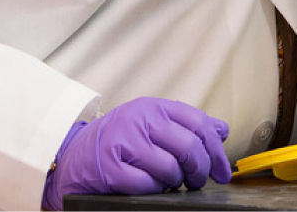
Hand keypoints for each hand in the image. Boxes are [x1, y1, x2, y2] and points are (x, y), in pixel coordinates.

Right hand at [41, 97, 232, 208]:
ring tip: (167, 182)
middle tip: (197, 181)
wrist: (74, 156)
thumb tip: (221, 130)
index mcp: (152, 107)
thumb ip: (186, 126)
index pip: (198, 122)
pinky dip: (153, 190)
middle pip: (189, 146)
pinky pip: (147, 185)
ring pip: (170, 168)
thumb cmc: (118, 141)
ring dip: (174, 182)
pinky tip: (148, 186)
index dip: (215, 149)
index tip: (222, 170)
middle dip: (199, 170)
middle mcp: (138, 119)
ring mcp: (123, 142)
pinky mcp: (110, 168)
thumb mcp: (151, 125)